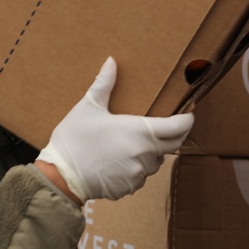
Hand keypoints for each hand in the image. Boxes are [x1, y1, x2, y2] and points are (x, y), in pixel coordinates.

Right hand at [36, 57, 193, 202]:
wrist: (61, 176)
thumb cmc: (74, 140)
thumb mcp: (87, 107)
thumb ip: (104, 84)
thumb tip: (111, 61)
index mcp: (140, 132)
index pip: (178, 127)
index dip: (187, 120)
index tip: (187, 114)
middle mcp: (145, 154)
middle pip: (173, 145)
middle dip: (173, 134)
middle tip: (167, 125)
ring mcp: (139, 173)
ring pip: (156, 161)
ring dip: (152, 152)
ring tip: (134, 142)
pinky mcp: (130, 187)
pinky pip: (141, 175)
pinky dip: (136, 167)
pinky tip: (119, 160)